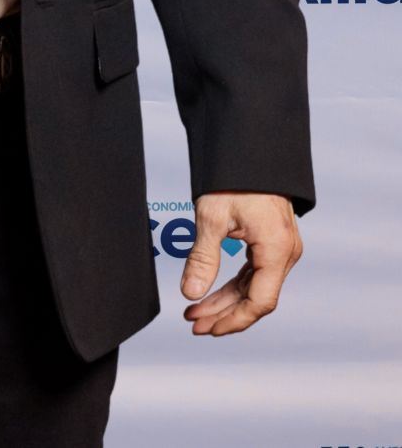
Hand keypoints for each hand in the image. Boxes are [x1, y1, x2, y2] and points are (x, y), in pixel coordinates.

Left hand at [180, 191, 302, 335]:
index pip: (260, 302)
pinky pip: (256, 272)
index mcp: (277, 250)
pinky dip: (234, 285)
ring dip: (227, 301)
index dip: (233, 320)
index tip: (206, 327)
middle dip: (224, 314)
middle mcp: (286, 253)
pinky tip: (213, 293)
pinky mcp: (274, 242)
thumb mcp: (212, 217)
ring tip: (196, 311)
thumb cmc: (236, 178)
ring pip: (255, 286)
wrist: (252, 148)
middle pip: (257, 298)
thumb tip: (190, 294)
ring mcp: (282, 248)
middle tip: (193, 323)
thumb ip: (203, 259)